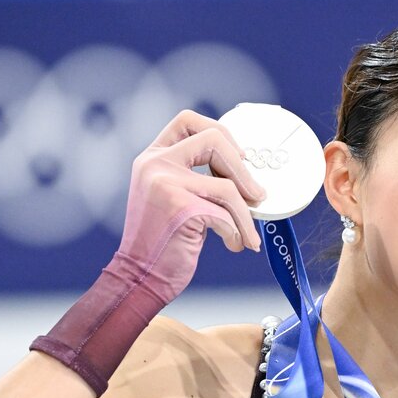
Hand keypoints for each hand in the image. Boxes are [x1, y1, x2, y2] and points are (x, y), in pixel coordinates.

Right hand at [116, 109, 267, 303]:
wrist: (141, 276)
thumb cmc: (162, 242)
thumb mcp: (172, 198)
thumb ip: (195, 177)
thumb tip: (244, 173)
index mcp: (152, 157)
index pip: (188, 120)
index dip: (220, 131)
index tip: (239, 156)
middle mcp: (155, 164)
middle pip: (214, 140)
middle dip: (243, 169)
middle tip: (257, 194)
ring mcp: (166, 183)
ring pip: (227, 185)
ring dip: (246, 213)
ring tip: (249, 232)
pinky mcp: (181, 207)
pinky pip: (226, 214)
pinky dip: (238, 232)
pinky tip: (236, 245)